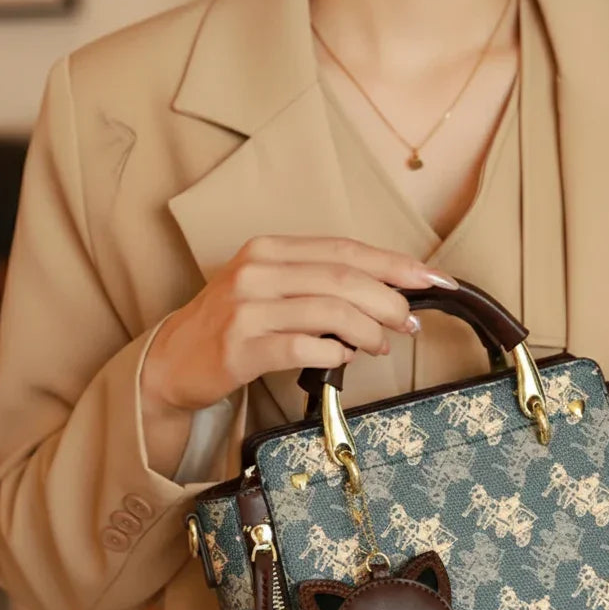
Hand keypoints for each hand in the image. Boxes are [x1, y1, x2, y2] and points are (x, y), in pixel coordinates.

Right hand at [142, 235, 456, 413]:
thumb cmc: (235, 324)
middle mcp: (257, 272)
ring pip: (329, 312)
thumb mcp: (272, 287)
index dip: (396, 264)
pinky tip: (345, 359)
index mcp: (271, 249)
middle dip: (390, 300)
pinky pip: (302, 348)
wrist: (173, 360)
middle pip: (344, 278)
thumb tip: (388, 291)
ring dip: (369, 330)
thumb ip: (320, 283)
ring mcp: (246, 310)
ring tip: (382, 344)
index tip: (434, 279)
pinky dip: (334, 354)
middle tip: (410, 322)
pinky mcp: (239, 349)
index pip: (346, 250)